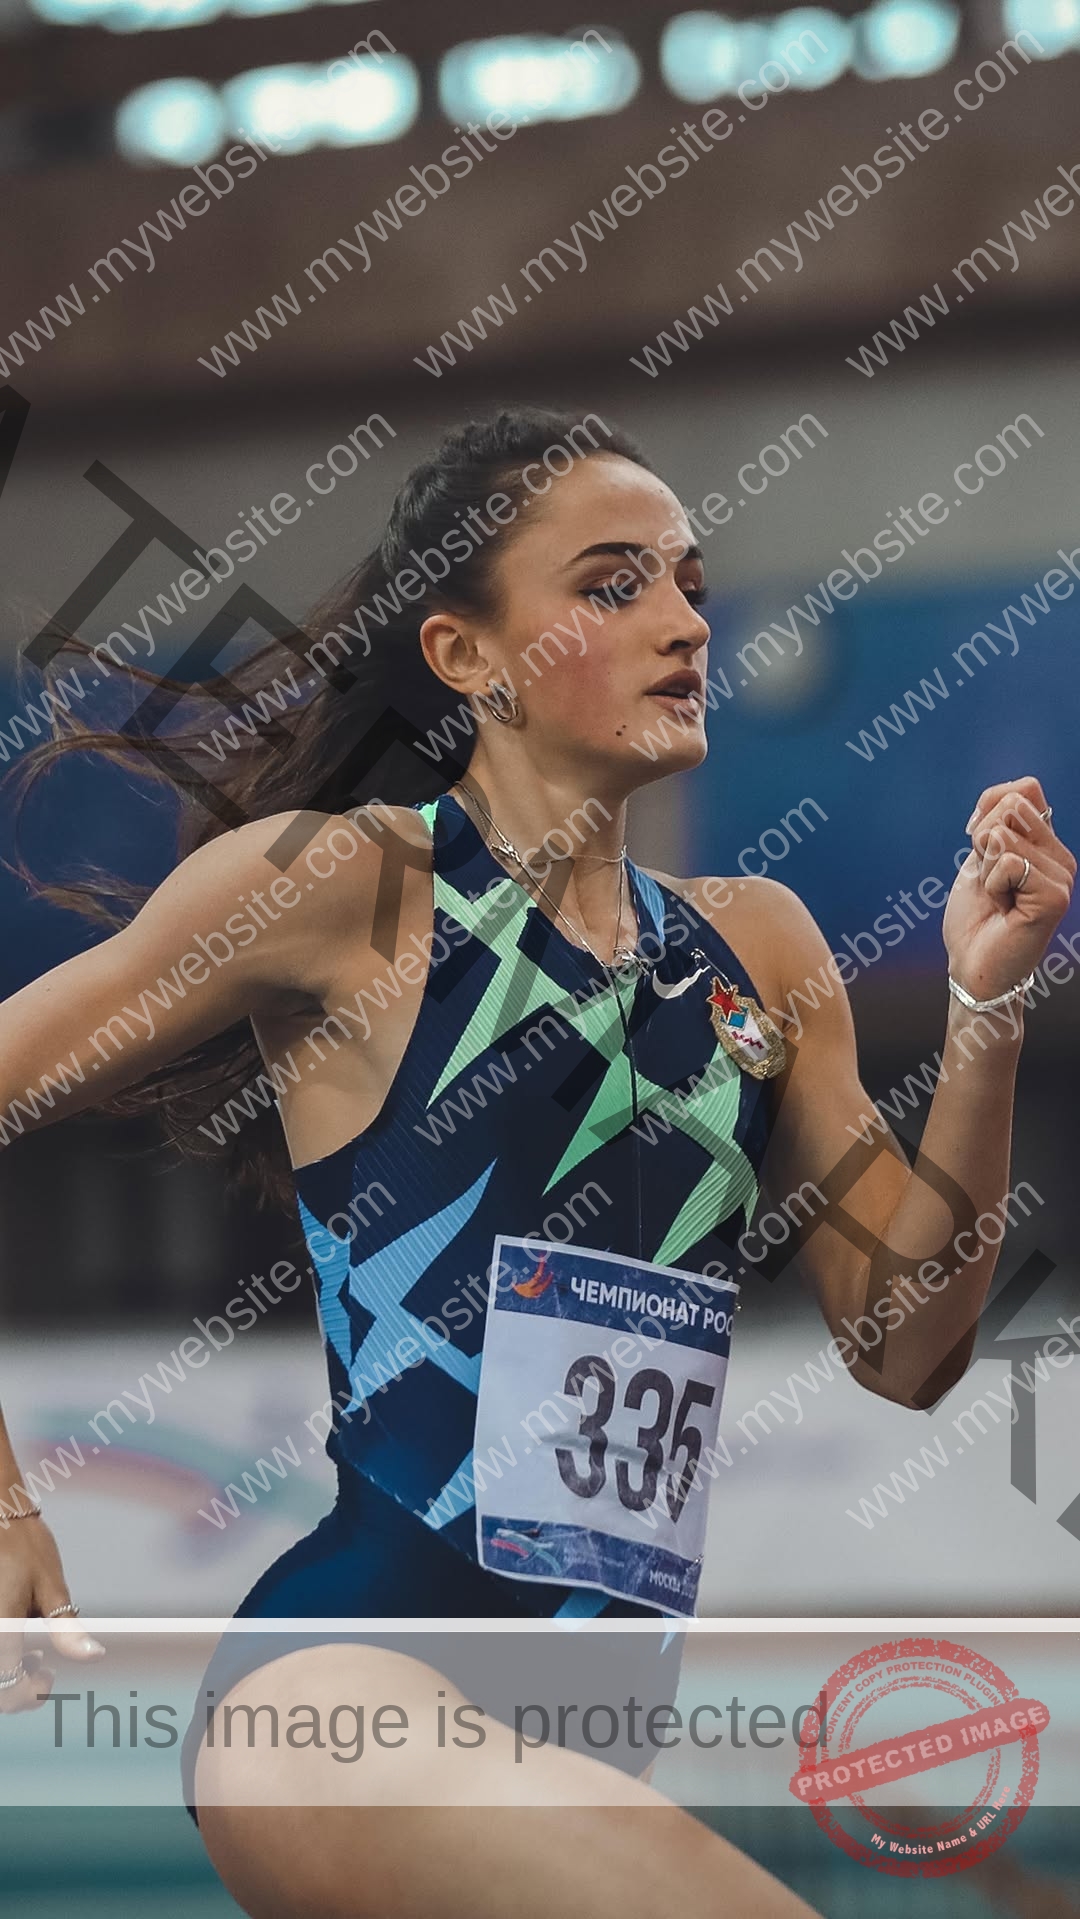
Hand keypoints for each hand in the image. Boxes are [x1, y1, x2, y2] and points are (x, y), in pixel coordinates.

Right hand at [0, 1513, 102, 1713]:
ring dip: (6, 1674)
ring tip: (34, 1657)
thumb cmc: (24, 1546)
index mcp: (0, 1630)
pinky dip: (2, 1655)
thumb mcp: (51, 1587)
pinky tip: (16, 1638)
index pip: (7, 1688)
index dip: (29, 1695)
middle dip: (16, 1689)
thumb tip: (94, 1656)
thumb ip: (67, 1629)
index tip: (49, 1679)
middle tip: (44, 1674)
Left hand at [943, 775, 1076, 1000]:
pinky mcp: (1055, 897)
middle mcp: (1061, 857)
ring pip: (1003, 834)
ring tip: (998, 898)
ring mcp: (1062, 877)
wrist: (972, 966)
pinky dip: (991, 884)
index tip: (976, 844)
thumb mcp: (979, 858)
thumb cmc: (975, 918)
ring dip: (984, 868)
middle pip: (1013, 804)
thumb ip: (995, 823)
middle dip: (981, 840)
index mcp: (1046, 844)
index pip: (1025, 788)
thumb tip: (1009, 795)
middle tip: (990, 881)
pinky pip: (1007, 861)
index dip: (989, 807)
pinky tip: (1004, 909)